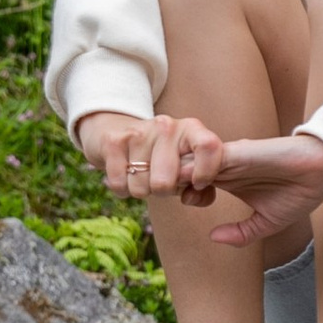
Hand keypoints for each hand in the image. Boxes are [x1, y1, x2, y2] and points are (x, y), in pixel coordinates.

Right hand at [77, 109, 227, 203]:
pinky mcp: (113, 141)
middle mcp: (166, 126)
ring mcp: (139, 132)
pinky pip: (120, 184)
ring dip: (142, 190)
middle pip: (166, 182)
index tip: (199, 184)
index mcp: (192, 129)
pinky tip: (126, 175)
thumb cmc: (164, 157)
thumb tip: (192, 196)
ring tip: (143, 175)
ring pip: (141, 187)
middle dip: (164, 191)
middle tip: (162, 181)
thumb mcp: (188, 167)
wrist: (120, 130)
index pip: (209, 146)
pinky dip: (123, 189)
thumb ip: (204, 188)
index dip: (206, 172)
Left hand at [77, 110, 322, 246]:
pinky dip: (185, 165)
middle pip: (176, 166)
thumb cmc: (299, 194)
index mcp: (225, 178)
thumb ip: (240, 232)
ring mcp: (226, 158)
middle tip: (121, 184)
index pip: (186, 180)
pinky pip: (204, 157)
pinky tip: (168, 178)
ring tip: (136, 183)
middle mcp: (221, 165)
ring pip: (183, 159)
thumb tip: (213, 238)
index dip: (164, 187)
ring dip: (160, 170)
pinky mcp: (237, 154)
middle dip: (149, 175)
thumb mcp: (265, 222)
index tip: (145, 196)